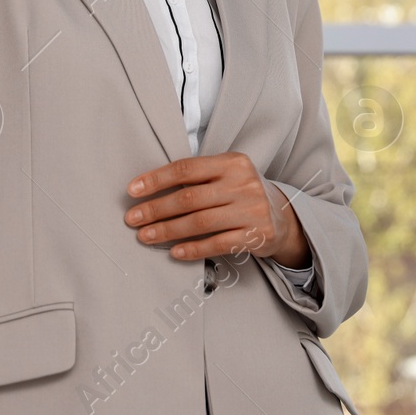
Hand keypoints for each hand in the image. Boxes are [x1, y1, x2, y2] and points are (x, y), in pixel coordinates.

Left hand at [125, 152, 311, 266]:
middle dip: (156, 209)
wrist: (283, 217)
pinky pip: (218, 243)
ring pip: (200, 222)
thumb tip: (150, 189)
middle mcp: (243, 183)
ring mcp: (252, 210)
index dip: (156, 179)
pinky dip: (193, 249)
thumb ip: (198, 178)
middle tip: (132, 218)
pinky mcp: (257, 234)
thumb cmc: (243, 194)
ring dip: (168, 230)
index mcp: (232, 162)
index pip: (187, 168)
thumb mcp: (227, 175)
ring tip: (146, 236)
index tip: (133, 190)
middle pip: (190, 198)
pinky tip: (175, 252)